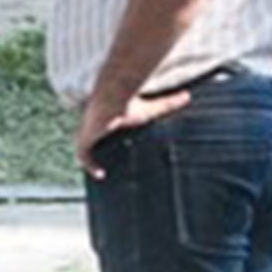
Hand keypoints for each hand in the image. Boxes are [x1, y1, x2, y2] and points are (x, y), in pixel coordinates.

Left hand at [74, 87, 190, 177]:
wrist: (112, 97)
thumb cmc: (130, 102)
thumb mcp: (152, 108)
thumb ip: (169, 103)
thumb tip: (188, 96)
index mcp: (107, 119)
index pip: (104, 132)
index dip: (107, 141)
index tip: (116, 151)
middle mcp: (94, 125)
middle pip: (92, 142)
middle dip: (96, 153)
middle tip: (108, 168)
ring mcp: (86, 132)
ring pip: (84, 150)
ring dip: (90, 161)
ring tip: (103, 174)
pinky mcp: (84, 139)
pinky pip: (83, 156)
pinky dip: (90, 166)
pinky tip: (100, 175)